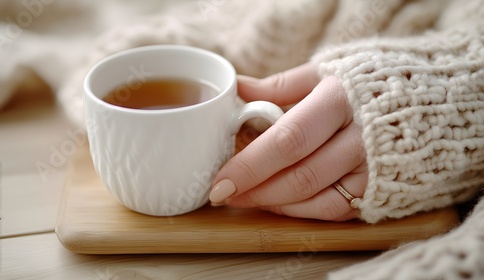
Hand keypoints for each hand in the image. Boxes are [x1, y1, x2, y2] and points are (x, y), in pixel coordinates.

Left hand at [209, 63, 367, 220]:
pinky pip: (335, 210)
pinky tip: (278, 202)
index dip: (250, 165)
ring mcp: (376, 168)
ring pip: (316, 199)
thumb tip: (238, 89)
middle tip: (224, 194)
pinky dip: (301, 210)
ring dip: (274, 203)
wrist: (432, 99)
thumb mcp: (327, 71)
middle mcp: (362, 137)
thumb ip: (281, 85)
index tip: (220, 181)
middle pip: (300, 175)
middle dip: (255, 190)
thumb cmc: (370, 81)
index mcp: (341, 99)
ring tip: (245, 197)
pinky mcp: (381, 189)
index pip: (288, 139)